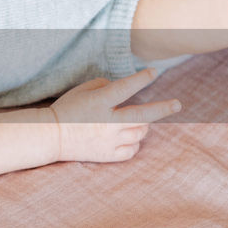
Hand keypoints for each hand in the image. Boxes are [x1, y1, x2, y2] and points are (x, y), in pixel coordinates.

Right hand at [49, 68, 180, 162]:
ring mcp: (109, 140)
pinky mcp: (108, 155)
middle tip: (177, 104)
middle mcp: (108, 122)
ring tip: (138, 123)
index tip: (154, 72)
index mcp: (100, 102)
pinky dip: (134, 143)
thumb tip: (118, 88)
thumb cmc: (66, 110)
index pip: (126, 87)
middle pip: (144, 115)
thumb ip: (102, 86)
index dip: (142, 78)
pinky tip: (128, 138)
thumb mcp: (81, 91)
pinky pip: (132, 150)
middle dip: (163, 108)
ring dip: (143, 126)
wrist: (50, 136)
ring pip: (140, 133)